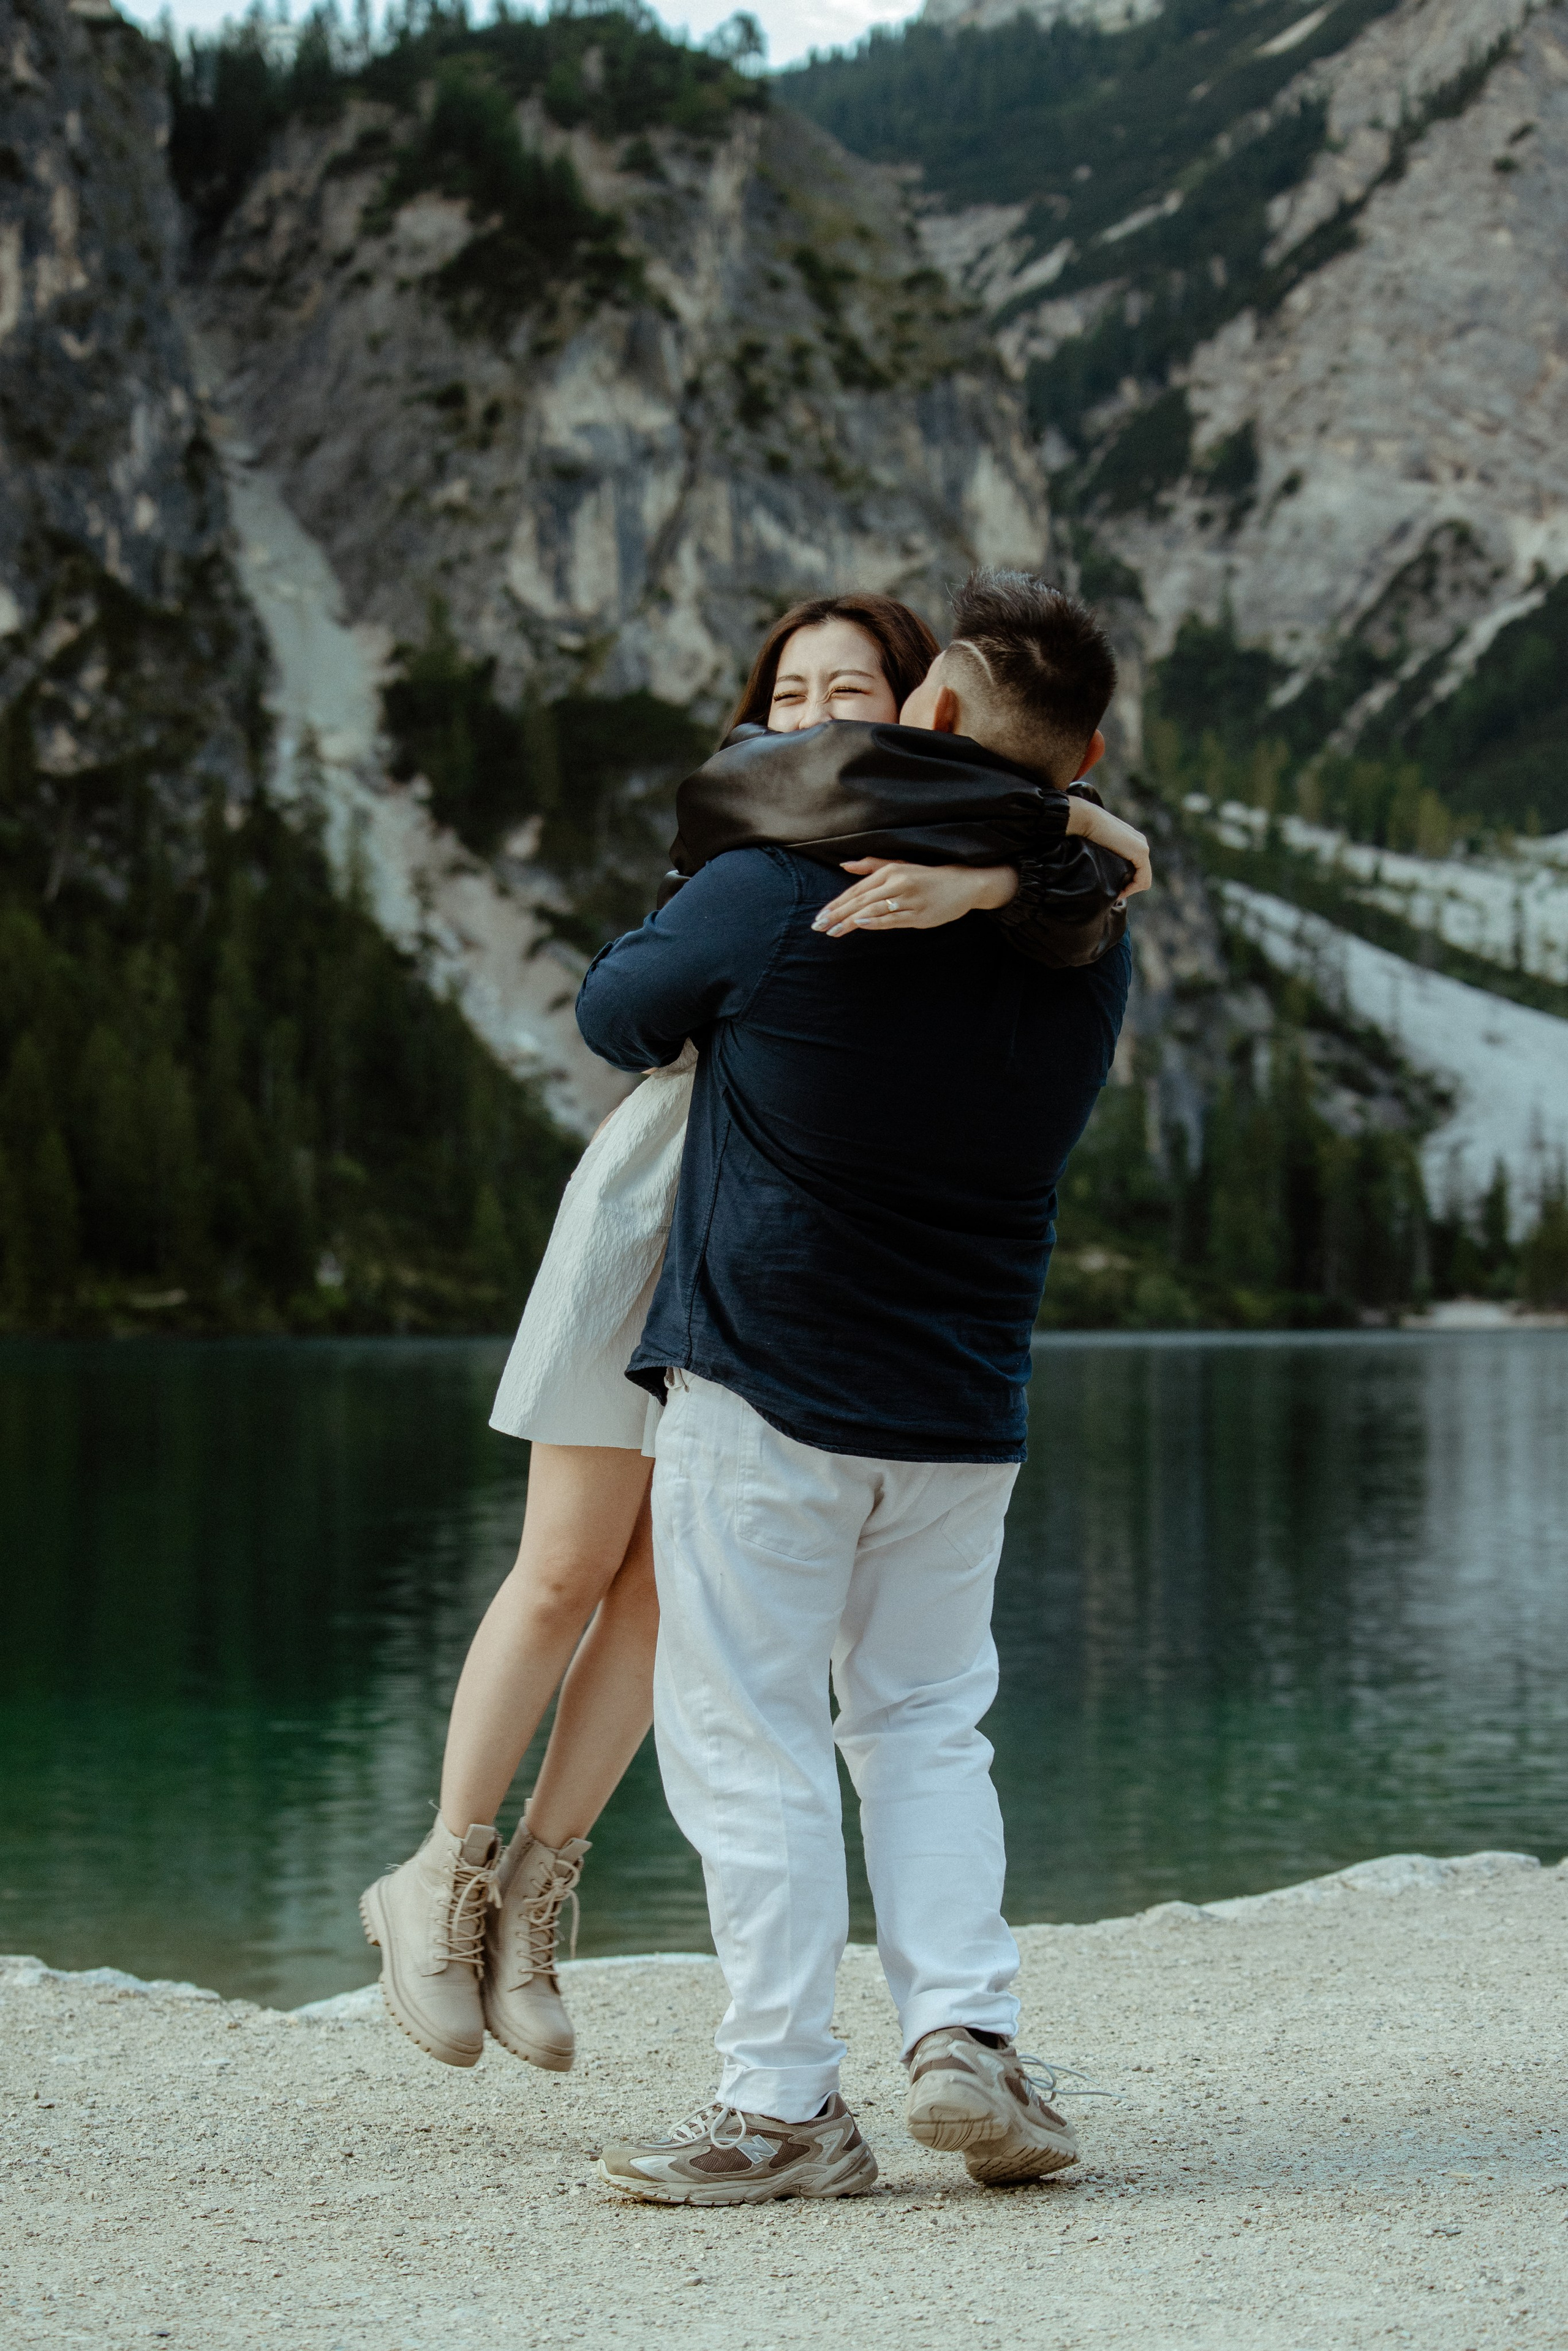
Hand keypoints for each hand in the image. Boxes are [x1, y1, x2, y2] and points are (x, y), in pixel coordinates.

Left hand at [811, 860, 1018, 938]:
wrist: (963, 884)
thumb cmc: (927, 877)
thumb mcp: (899, 866)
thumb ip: (871, 866)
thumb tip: (845, 865)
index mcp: (890, 871)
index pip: (857, 890)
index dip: (836, 903)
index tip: (820, 915)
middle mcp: (898, 882)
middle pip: (861, 900)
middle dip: (837, 914)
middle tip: (818, 926)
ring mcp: (909, 899)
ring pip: (874, 910)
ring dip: (850, 921)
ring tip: (832, 931)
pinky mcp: (920, 914)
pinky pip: (894, 919)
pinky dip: (876, 921)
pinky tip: (860, 925)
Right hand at [1064, 797, 1151, 900]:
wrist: (1087, 820)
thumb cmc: (1088, 832)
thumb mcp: (1102, 845)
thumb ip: (1109, 854)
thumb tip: (1105, 868)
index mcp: (1134, 842)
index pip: (1138, 869)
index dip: (1128, 884)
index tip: (1114, 890)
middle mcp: (1142, 844)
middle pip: (1142, 875)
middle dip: (1130, 887)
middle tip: (1115, 893)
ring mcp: (1142, 848)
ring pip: (1144, 879)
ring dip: (1131, 889)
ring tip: (1117, 893)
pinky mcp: (1140, 852)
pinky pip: (1143, 879)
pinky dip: (1132, 888)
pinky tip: (1120, 891)